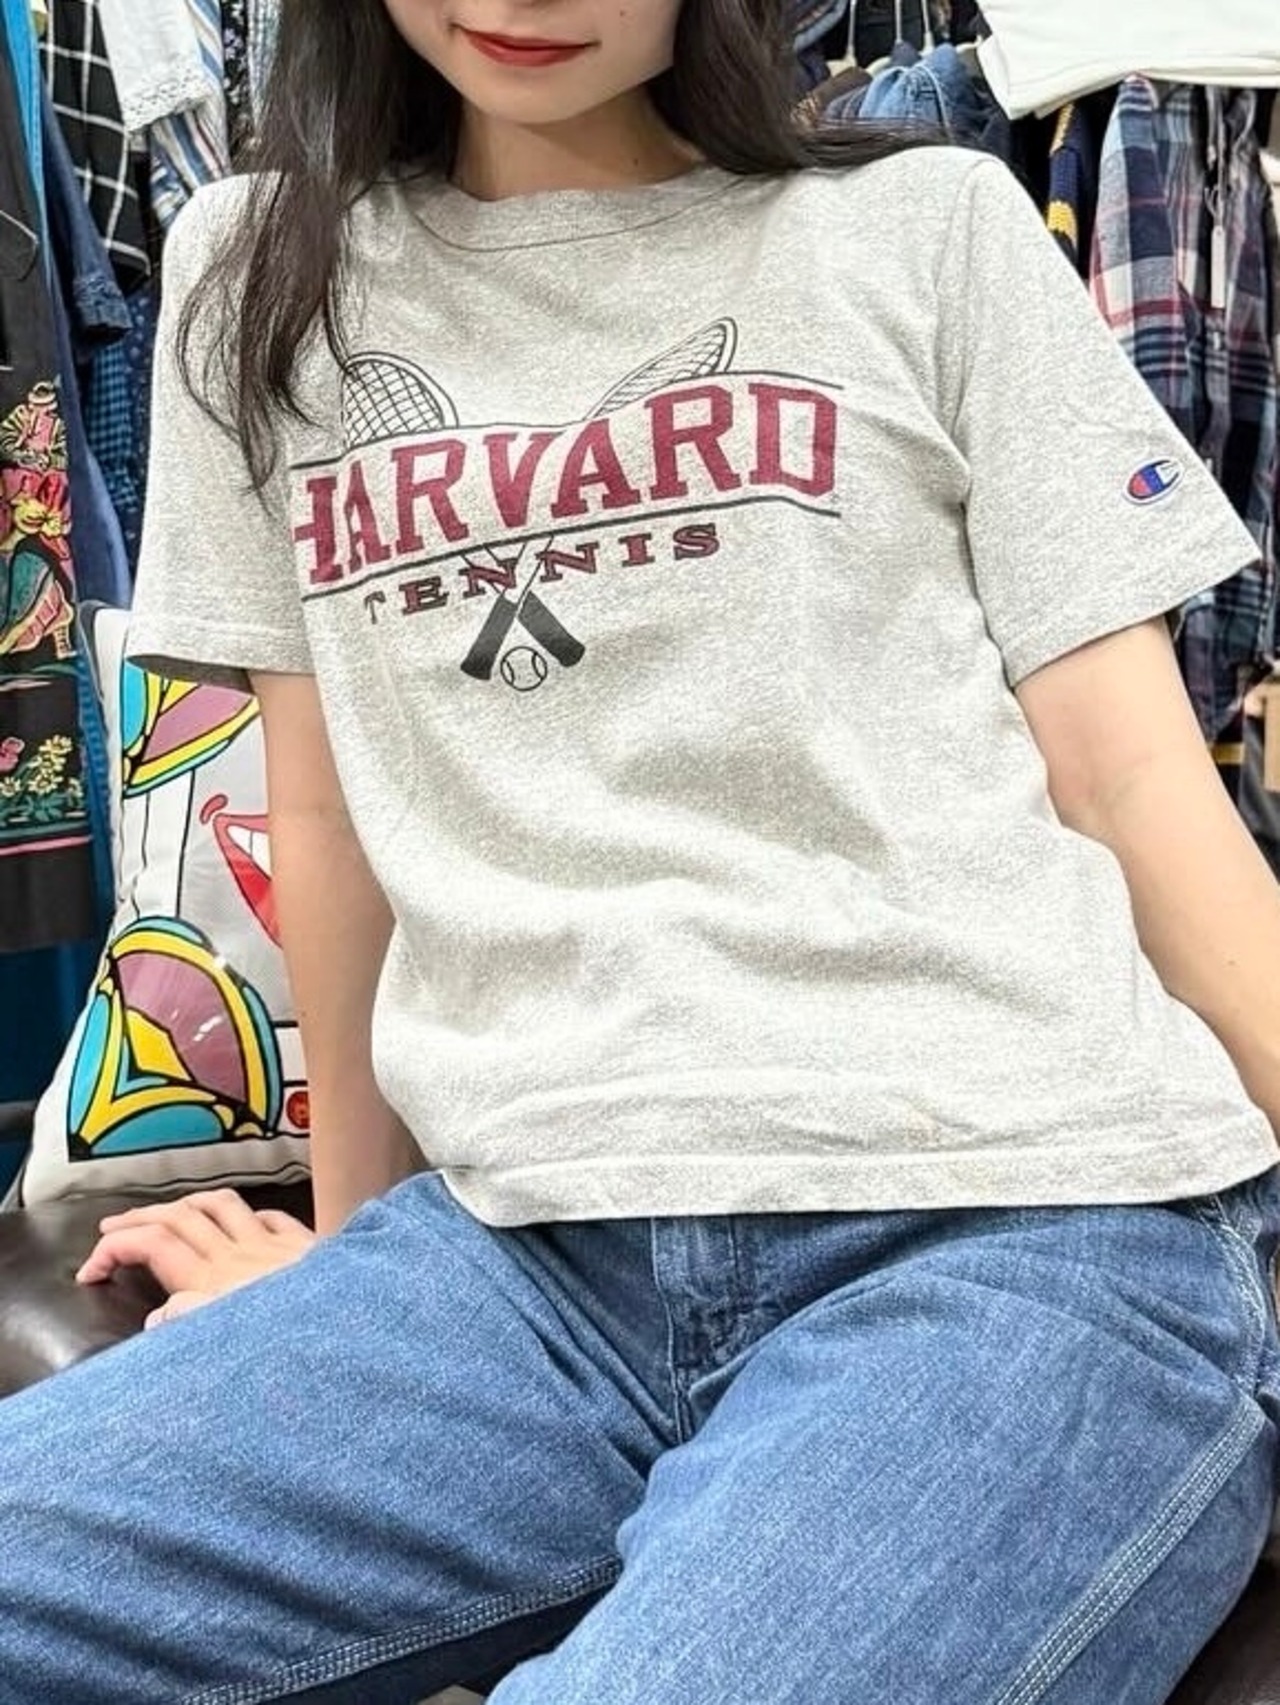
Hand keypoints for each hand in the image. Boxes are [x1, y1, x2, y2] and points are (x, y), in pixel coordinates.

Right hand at [76, 1189, 315, 1328]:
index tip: (90, 1271)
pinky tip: (245, 1222)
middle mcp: (242, 1257)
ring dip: (187, 1205)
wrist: (359, 1328)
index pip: (153, 1246)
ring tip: (166, 1213)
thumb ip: (190, 1325)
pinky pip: (272, 1218)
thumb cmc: (298, 1343)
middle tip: (110, 1229)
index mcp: (216, 1284)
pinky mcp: (309, 1248)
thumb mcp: (234, 1345)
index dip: (114, 1249)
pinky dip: (250, 1215)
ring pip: (222, 1205)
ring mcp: (276, 1247)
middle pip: (180, 1218)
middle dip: (139, 1218)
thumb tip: (159, 1316)